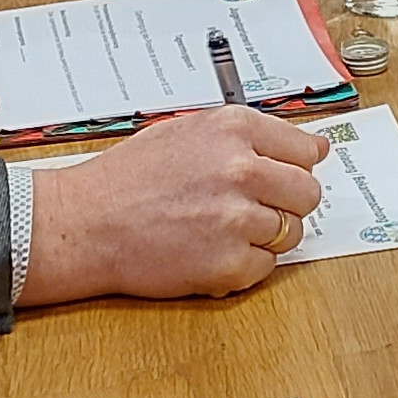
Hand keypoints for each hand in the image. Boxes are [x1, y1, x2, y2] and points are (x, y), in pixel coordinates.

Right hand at [22, 107, 334, 303]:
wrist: (84, 223)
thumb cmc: (127, 179)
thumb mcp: (186, 132)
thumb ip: (247, 138)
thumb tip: (313, 147)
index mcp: (234, 129)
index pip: (306, 150)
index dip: (298, 167)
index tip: (290, 175)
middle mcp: (242, 169)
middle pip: (307, 193)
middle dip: (286, 204)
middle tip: (251, 208)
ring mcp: (237, 218)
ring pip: (290, 233)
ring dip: (263, 236)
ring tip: (218, 229)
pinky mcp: (229, 262)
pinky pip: (265, 267)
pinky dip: (242, 265)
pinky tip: (208, 251)